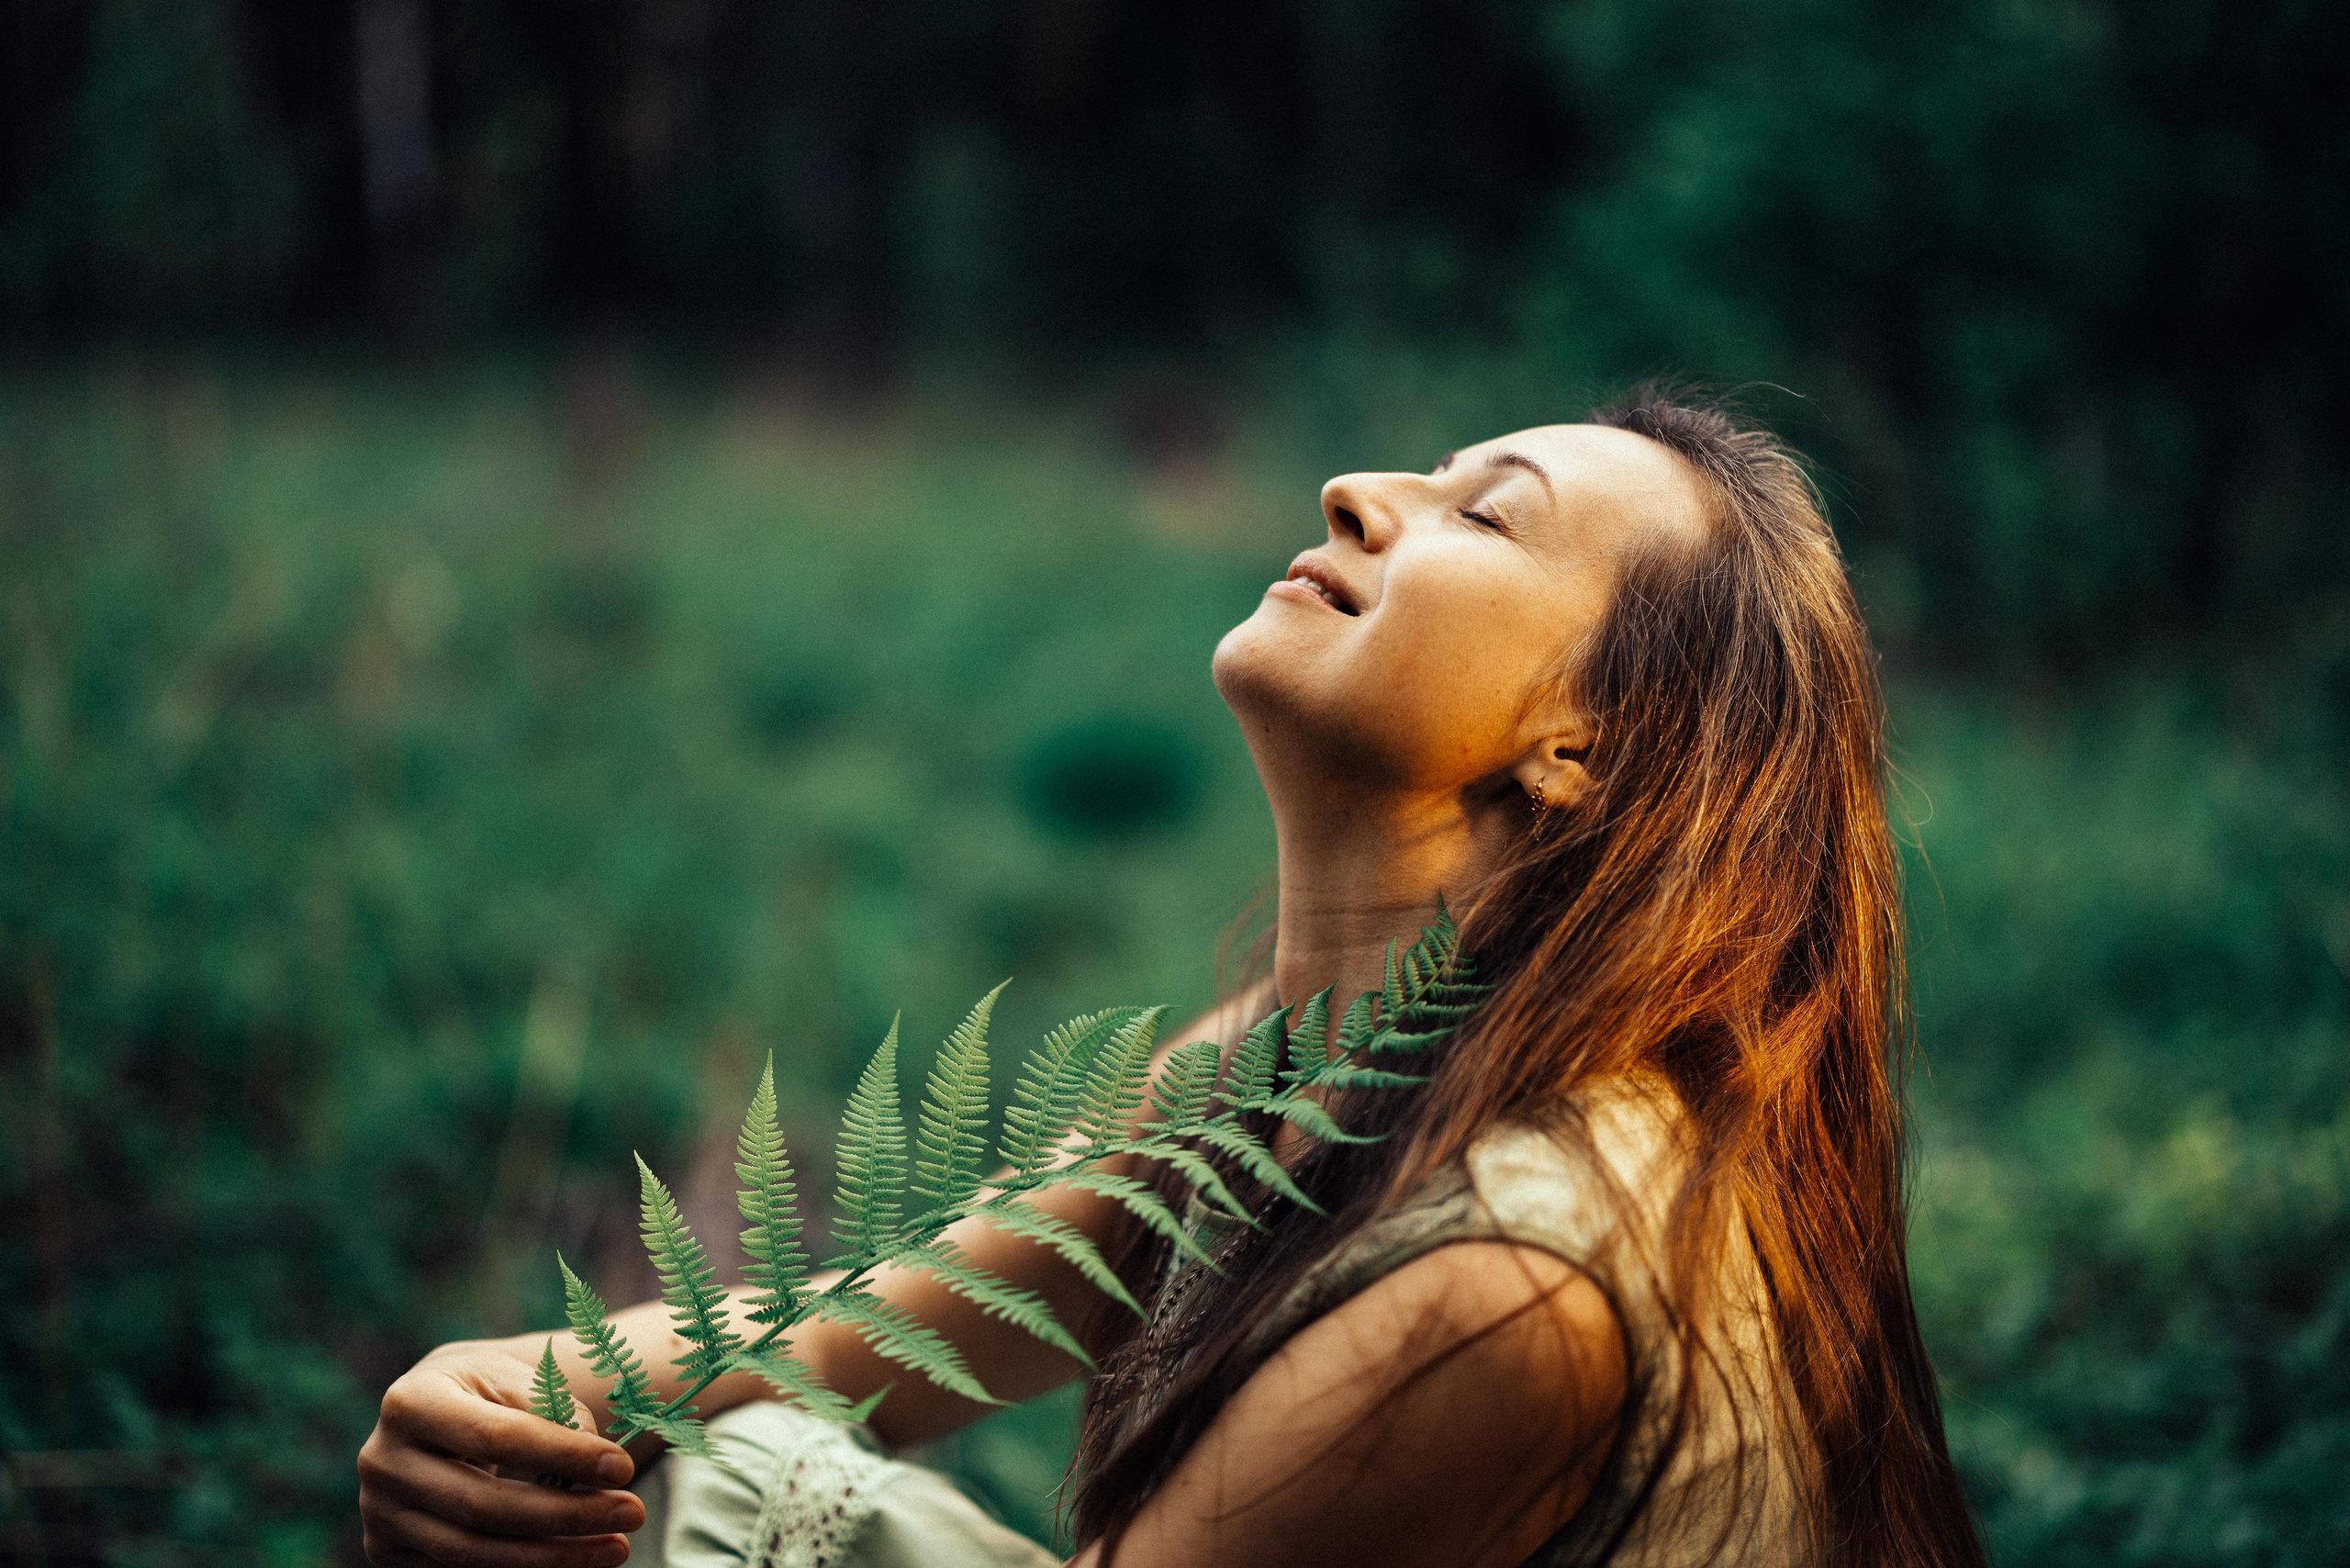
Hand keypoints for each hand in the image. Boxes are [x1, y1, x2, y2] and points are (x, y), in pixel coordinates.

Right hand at [358, 1341, 647, 1565]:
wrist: (438, 1412)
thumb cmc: (489, 1391)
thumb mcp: (517, 1379)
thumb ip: (553, 1412)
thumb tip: (592, 1469)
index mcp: (411, 1402)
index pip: (496, 1437)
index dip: (562, 1456)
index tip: (622, 1467)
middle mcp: (382, 1461)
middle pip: (483, 1505)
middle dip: (566, 1515)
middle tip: (631, 1513)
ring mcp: (378, 1514)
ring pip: (472, 1553)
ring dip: (552, 1557)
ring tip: (615, 1548)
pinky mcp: (387, 1553)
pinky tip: (573, 1561)